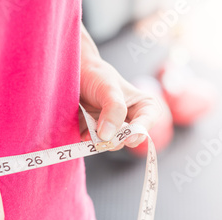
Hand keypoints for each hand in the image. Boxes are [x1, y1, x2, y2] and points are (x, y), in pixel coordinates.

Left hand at [79, 23, 161, 149]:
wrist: (74, 73)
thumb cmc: (96, 75)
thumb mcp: (108, 87)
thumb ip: (113, 109)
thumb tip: (107, 136)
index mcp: (142, 107)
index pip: (147, 122)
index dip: (140, 132)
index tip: (128, 138)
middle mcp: (129, 120)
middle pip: (127, 139)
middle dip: (115, 140)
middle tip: (103, 137)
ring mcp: (111, 128)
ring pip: (109, 144)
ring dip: (98, 140)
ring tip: (89, 129)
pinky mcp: (95, 133)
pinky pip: (92, 143)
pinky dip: (86, 139)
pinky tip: (82, 130)